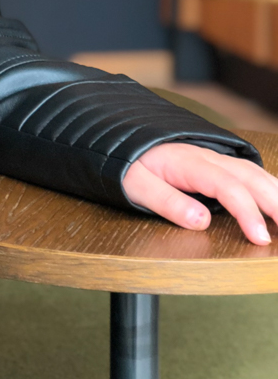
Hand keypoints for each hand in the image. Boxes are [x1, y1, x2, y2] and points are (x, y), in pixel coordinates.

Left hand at [122, 143, 277, 244]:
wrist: (116, 140)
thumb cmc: (126, 165)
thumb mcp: (134, 184)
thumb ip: (167, 202)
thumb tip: (202, 221)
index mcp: (188, 162)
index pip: (228, 186)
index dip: (247, 212)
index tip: (260, 239)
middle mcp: (206, 156)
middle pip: (251, 177)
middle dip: (276, 203)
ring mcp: (212, 158)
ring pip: (254, 172)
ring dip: (277, 193)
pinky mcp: (213, 163)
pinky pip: (248, 172)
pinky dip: (268, 185)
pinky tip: (276, 199)